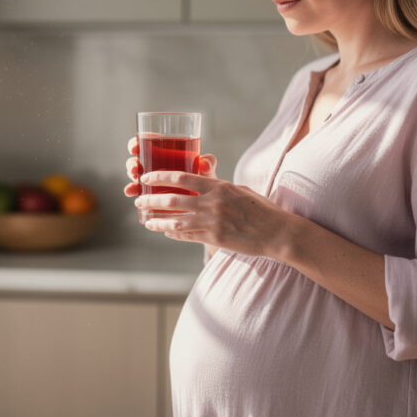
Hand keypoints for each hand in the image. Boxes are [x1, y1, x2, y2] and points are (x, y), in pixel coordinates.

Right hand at [123, 136, 216, 196]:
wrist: (206, 201)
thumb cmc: (204, 180)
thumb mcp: (206, 170)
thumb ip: (208, 163)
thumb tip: (205, 163)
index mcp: (167, 151)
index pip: (147, 142)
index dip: (137, 142)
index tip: (135, 147)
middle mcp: (156, 163)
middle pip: (138, 158)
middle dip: (132, 162)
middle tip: (135, 168)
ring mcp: (152, 178)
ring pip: (135, 173)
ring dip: (131, 176)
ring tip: (134, 182)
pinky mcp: (150, 193)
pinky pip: (138, 190)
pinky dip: (132, 190)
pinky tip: (130, 193)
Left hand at [135, 171, 293, 257]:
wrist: (277, 232)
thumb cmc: (260, 208)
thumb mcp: (238, 190)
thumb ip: (218, 185)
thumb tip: (203, 179)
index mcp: (218, 186)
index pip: (182, 177)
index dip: (160, 177)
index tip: (146, 177)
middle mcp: (213, 202)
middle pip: (173, 199)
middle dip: (151, 200)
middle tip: (139, 200)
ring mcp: (213, 222)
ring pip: (176, 221)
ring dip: (157, 221)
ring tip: (146, 220)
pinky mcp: (215, 239)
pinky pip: (188, 236)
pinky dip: (174, 234)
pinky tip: (165, 232)